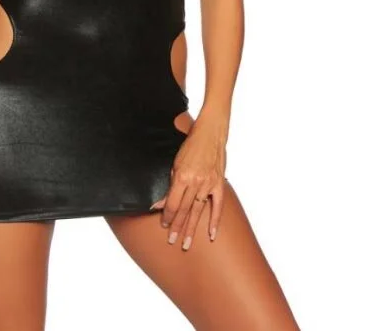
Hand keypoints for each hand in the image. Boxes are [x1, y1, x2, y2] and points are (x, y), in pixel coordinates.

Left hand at [150, 112, 227, 249]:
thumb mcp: (175, 163)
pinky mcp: (219, 184)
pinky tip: (212, 235)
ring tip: (186, 244)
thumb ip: (170, 185)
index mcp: (181, 176)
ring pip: (198, 211)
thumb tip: (160, 203)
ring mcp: (208, 184)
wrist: (210, 134)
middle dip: (177, 227)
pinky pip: (217, 206)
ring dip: (192, 228)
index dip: (167, 216)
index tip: (164, 226)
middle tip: (172, 241)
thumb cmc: (190, 147)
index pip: (172, 203)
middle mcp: (195, 182)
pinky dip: (215, 221)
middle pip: (184, 210)